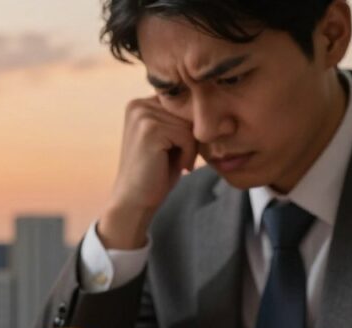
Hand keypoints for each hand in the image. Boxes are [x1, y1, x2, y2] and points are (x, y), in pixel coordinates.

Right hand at [98, 96, 197, 249]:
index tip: (180, 149)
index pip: (184, 102)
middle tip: (178, 159)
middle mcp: (138, 104)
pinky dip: (187, 154)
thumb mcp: (171, 138)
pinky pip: (187, 135)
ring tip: (175, 162)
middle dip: (190, 138)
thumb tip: (217, 100)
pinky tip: (176, 166)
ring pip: (190, 123)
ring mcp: (142, 115)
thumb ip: (182, 117)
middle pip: (189, 111)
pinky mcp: (149, 129)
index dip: (190, 127)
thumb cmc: (157, 172)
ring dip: (190, 148)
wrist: (134, 201)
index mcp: (141, 103)